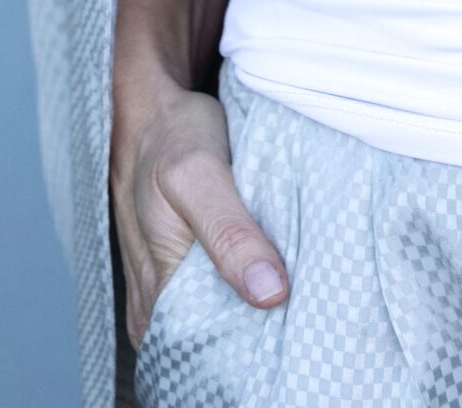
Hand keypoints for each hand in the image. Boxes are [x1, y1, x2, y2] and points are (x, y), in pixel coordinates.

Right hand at [111, 77, 288, 349]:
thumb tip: (270, 295)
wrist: (150, 106)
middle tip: (311, 308)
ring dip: (258, 307)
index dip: (255, 348)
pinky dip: (250, 285)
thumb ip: (230, 234)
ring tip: (302, 290)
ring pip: (222, 318)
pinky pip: (220, 294)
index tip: (301, 330)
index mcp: (155, 300)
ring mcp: (169, 290)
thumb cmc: (170, 135)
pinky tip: (279, 270)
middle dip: (261, 331)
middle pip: (218, 341)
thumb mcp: (198, 175)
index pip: (210, 355)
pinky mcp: (183, 269)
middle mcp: (157, 307)